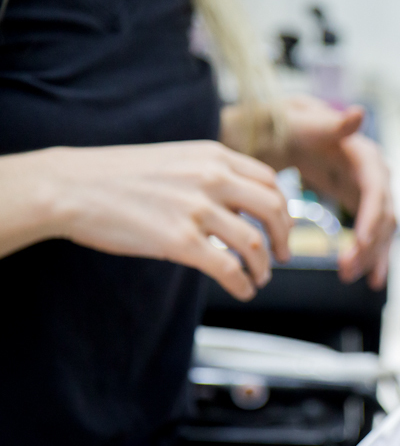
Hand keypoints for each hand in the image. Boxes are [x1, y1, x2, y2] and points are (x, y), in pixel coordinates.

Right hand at [4, 141, 292, 300]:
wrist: (69, 186)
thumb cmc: (116, 176)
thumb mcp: (175, 160)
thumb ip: (210, 176)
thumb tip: (237, 207)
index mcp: (213, 155)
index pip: (270, 181)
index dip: (283, 208)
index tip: (281, 226)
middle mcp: (212, 177)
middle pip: (274, 210)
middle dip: (284, 238)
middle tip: (282, 255)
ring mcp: (197, 208)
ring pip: (255, 243)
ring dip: (264, 267)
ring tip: (259, 277)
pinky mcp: (180, 240)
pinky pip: (229, 268)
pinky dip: (243, 284)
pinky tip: (243, 290)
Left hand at [225, 97, 395, 289]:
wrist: (289, 134)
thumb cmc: (294, 127)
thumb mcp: (306, 123)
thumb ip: (332, 123)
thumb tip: (359, 113)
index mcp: (366, 157)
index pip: (377, 191)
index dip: (371, 218)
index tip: (359, 243)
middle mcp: (376, 177)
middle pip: (382, 217)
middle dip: (367, 245)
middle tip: (345, 268)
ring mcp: (372, 196)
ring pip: (381, 232)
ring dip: (368, 256)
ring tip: (348, 276)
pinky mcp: (363, 210)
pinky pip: (375, 237)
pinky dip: (374, 259)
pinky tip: (372, 281)